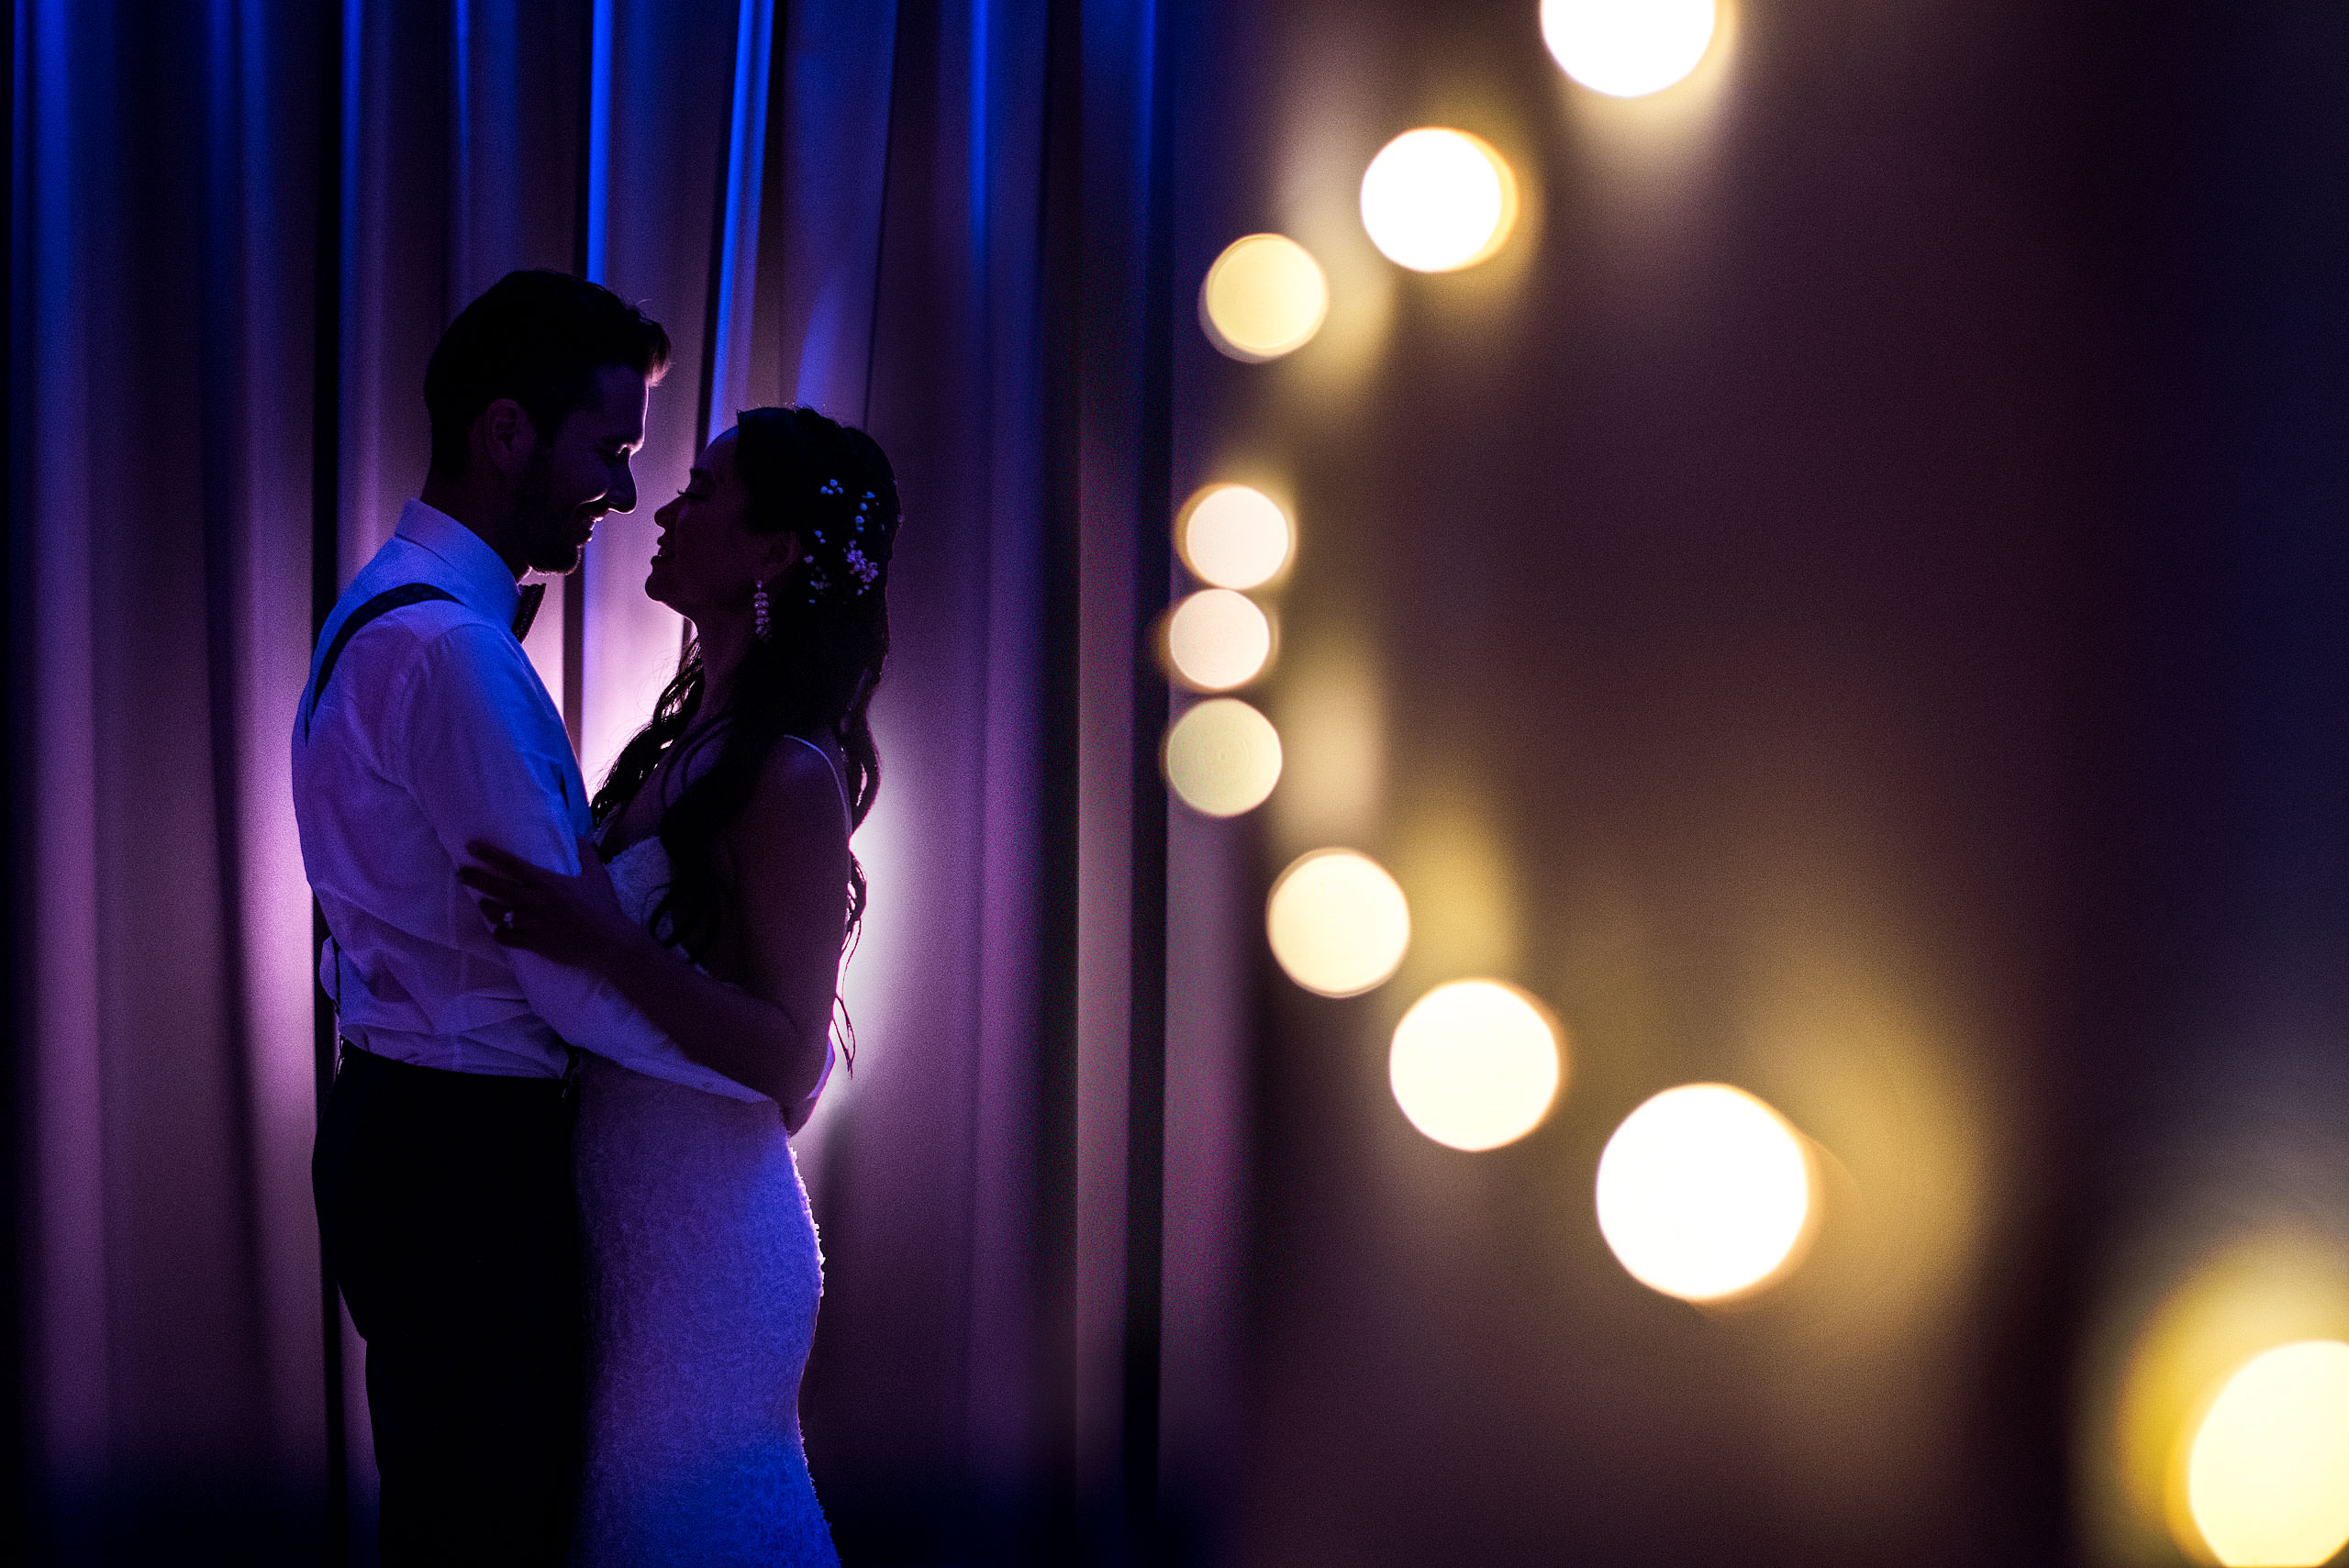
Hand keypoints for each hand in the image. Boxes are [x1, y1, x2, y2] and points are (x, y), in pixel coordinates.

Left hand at [459, 834, 642, 968]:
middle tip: (461, 873)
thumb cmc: (604, 907)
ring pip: (495, 913)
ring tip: (482, 903)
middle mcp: (533, 901)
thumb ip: (585, 853)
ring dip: (486, 906)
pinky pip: (504, 937)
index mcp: (546, 882)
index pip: (510, 864)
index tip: (471, 847)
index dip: (488, 854)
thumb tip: (578, 835)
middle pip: (495, 887)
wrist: (608, 943)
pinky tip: (499, 929)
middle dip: (474, 878)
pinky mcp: (532, 943)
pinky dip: (499, 932)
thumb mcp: (597, 875)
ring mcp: (530, 924)